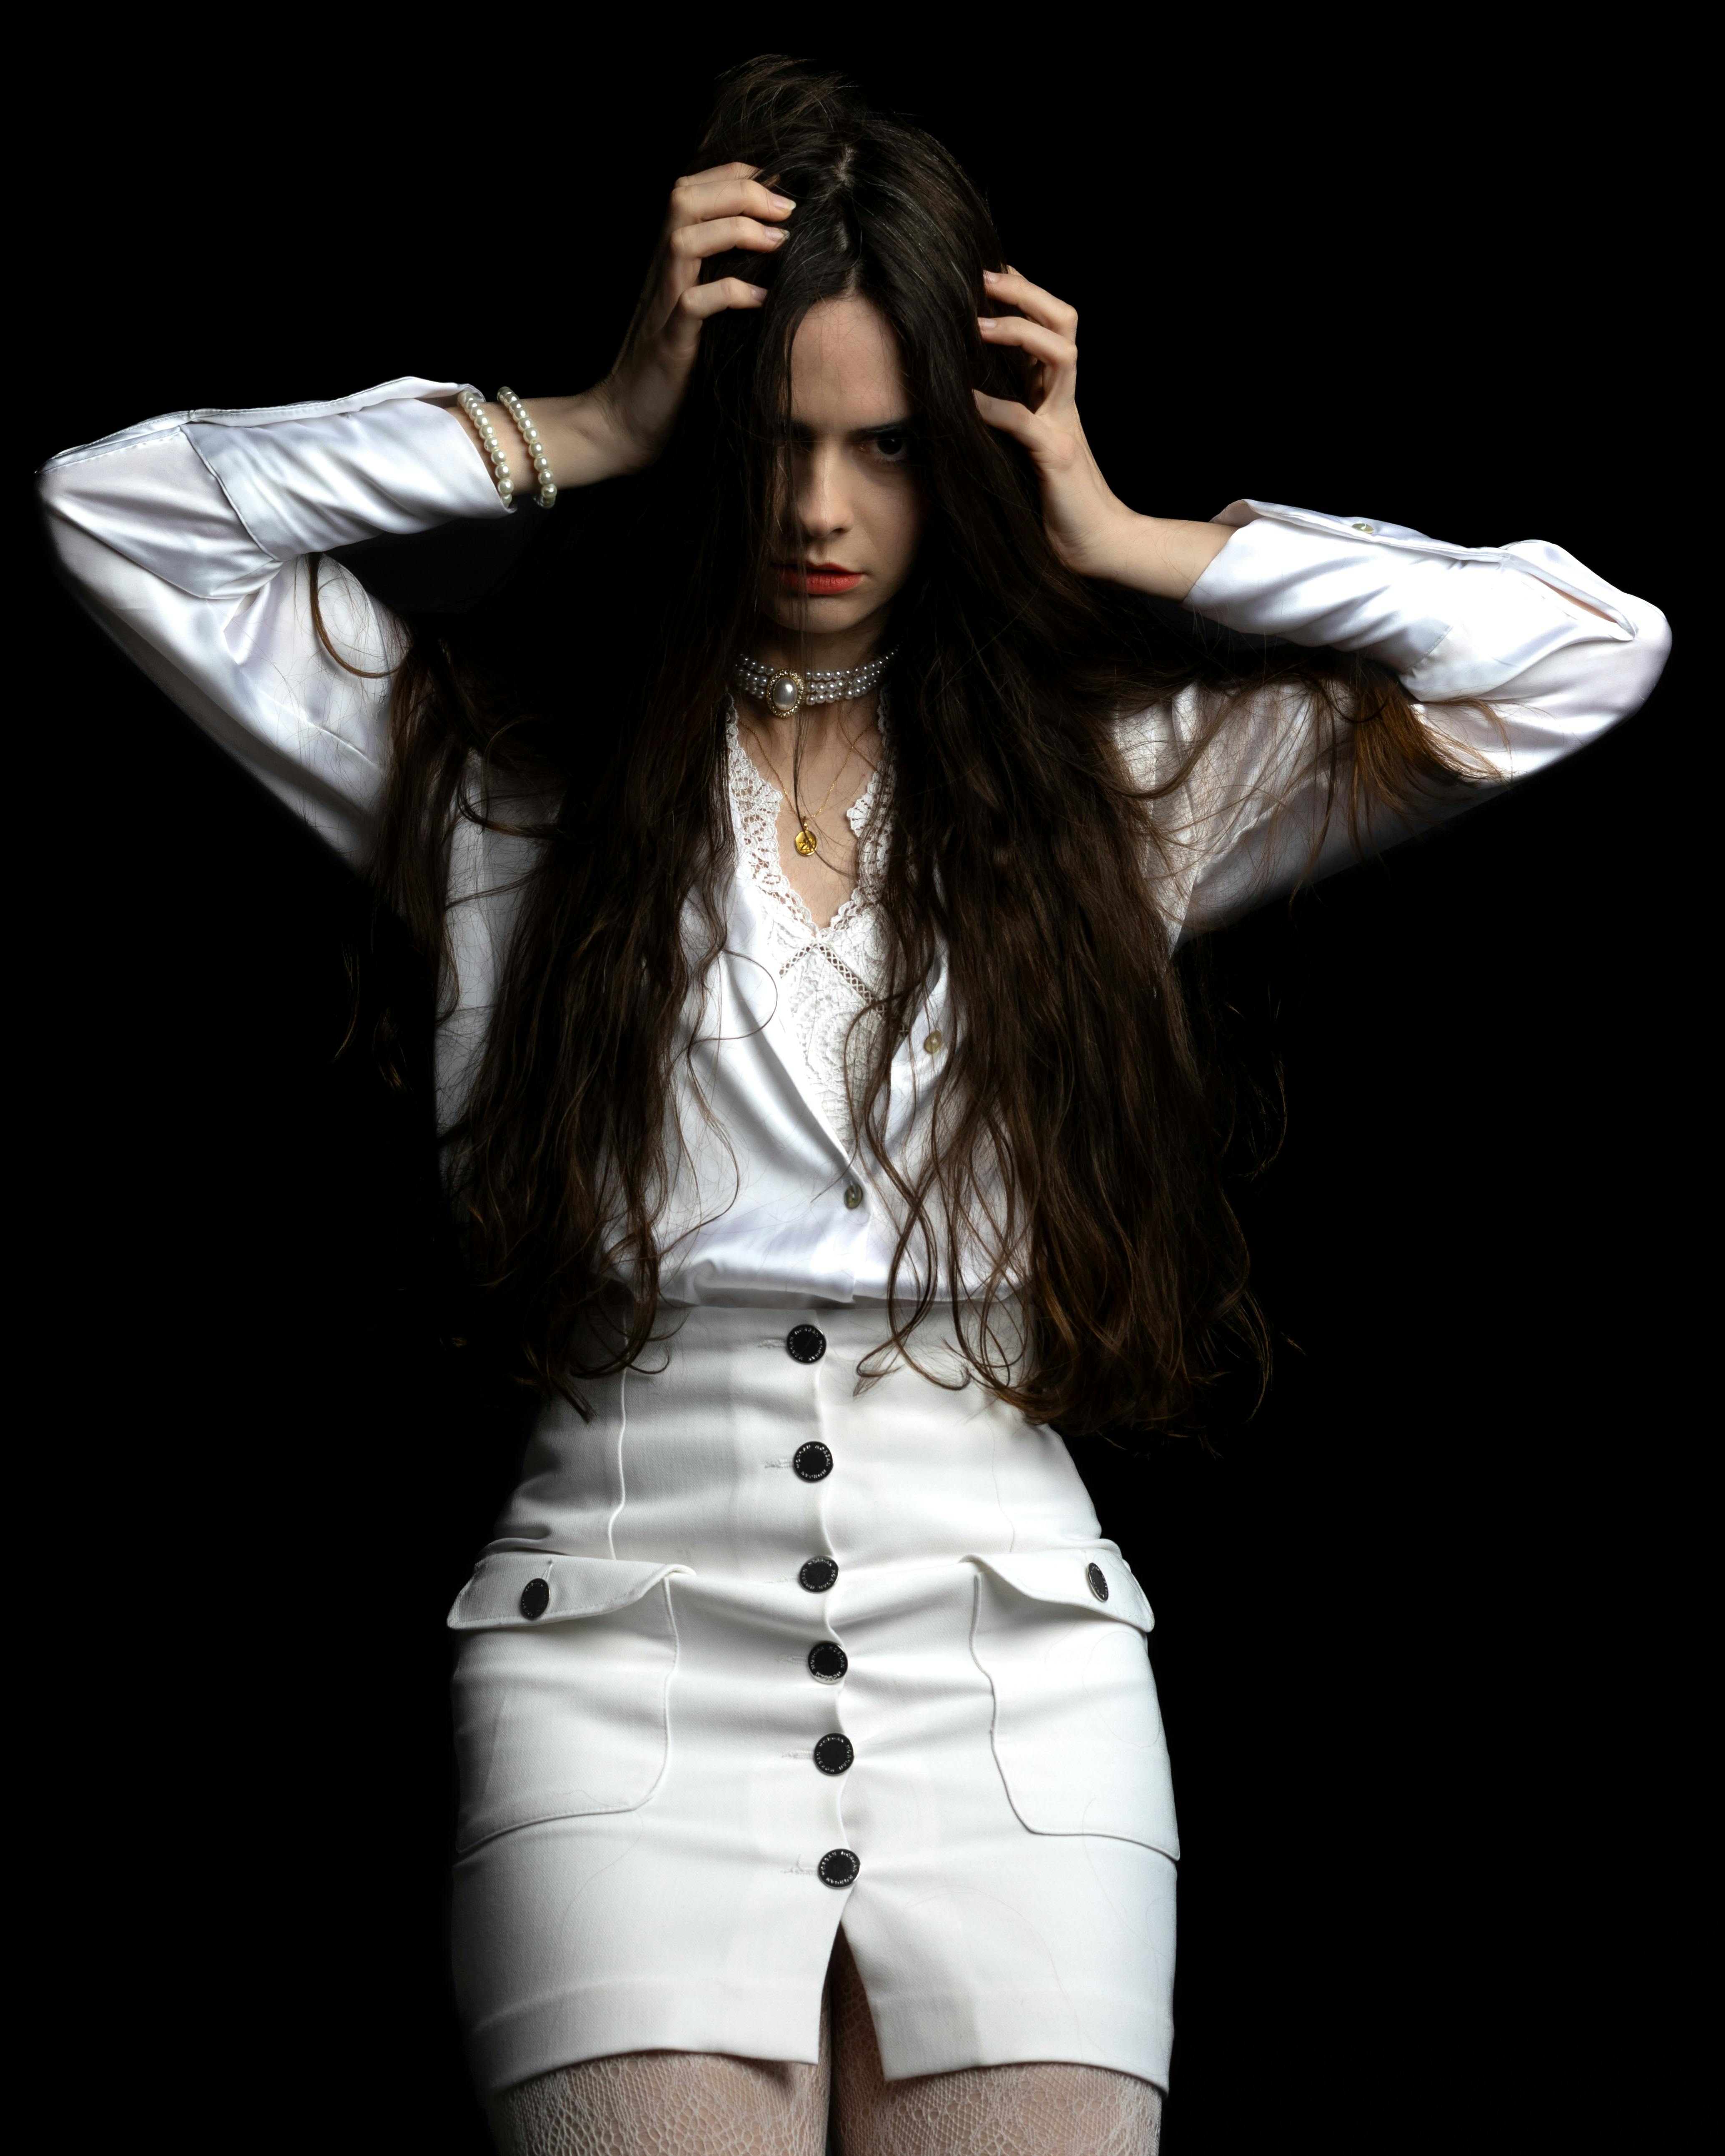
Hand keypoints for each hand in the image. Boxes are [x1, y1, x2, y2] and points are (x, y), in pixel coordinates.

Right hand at [580, 163, 794, 478]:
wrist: (625, 422)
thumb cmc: (673, 369)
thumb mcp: (701, 312)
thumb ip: (722, 277)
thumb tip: (776, 254)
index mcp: (669, 260)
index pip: (693, 190)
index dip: (736, 175)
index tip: (781, 184)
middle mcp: (661, 271)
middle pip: (685, 199)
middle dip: (740, 191)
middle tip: (788, 208)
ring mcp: (661, 304)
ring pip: (684, 239)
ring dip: (735, 231)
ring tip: (780, 241)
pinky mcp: (669, 342)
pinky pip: (693, 304)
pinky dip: (731, 294)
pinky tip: (764, 298)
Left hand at [974, 268, 1230, 599]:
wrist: (1096, 546)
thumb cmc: (1053, 501)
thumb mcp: (1022, 449)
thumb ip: (1003, 417)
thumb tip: (956, 394)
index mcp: (1056, 395)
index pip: (1050, 326)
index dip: (1024, 294)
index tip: (986, 273)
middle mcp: (1064, 401)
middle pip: (1063, 323)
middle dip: (1027, 293)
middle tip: (984, 277)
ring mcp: (1066, 425)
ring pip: (1060, 355)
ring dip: (1020, 333)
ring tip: (979, 324)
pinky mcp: (1057, 457)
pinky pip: (1025, 421)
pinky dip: (993, 407)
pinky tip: (965, 399)